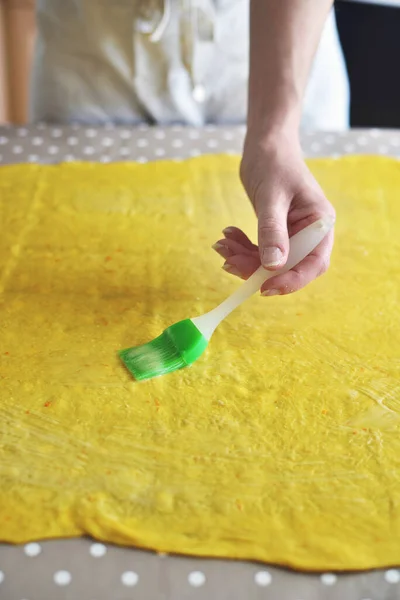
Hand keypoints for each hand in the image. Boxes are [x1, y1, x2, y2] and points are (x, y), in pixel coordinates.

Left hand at [213, 134, 334, 295]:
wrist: (265, 145)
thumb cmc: (274, 162)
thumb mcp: (272, 196)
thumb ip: (272, 230)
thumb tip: (273, 266)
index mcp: (320, 224)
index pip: (313, 263)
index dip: (292, 281)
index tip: (265, 288)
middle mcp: (310, 233)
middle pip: (289, 267)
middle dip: (257, 269)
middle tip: (228, 262)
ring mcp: (293, 234)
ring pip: (269, 262)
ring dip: (244, 259)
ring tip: (221, 245)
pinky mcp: (276, 233)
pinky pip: (260, 251)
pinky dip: (242, 248)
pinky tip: (227, 236)